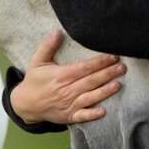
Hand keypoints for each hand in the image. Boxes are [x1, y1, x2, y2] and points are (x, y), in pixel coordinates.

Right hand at [10, 30, 125, 126]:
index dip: (100, 62)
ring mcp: (69, 104)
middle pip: (91, 80)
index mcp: (62, 75)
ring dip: (105, 91)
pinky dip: (93, 114)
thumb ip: (48, 46)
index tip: (113, 56)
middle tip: (122, 67)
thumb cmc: (34, 80)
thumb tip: (58, 32)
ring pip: (91, 97)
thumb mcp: (37, 60)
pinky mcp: (69, 116)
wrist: (26, 103)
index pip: (85, 67)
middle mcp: (67, 90)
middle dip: (108, 73)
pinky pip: (83, 116)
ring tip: (118, 84)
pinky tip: (103, 111)